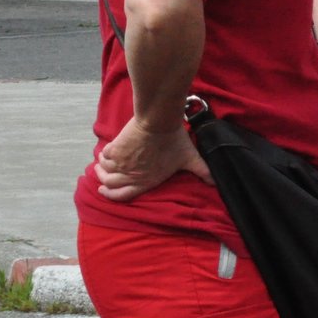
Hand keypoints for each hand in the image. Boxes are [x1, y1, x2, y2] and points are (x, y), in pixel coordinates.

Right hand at [95, 113, 212, 201]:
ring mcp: (121, 163)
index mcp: (146, 181)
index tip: (104, 191)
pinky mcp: (115, 149)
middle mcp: (131, 175)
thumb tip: (216, 182)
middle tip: (101, 177)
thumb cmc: (175, 140)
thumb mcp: (190, 158)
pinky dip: (103, 155)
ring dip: (101, 168)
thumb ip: (202, 171)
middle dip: (104, 181)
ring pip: (104, 170)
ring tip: (101, 163)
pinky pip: (104, 156)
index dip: (112, 195)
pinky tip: (105, 152)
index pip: (123, 195)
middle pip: (110, 183)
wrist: (159, 121)